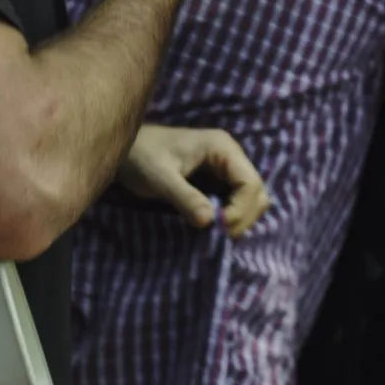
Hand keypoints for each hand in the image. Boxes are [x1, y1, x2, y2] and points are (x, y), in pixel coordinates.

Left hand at [119, 124, 269, 237]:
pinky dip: (231, 217)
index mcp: (222, 148)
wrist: (127, 150)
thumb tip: (210, 222)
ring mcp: (226, 169)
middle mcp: (231, 156)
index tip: (221, 228)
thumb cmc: (141, 157)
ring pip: (251, 199)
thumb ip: (185, 198)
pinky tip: (213, 226)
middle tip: (220, 236)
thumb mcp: (160, 178)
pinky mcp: (218, 182)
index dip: (241, 209)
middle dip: (244, 216)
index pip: (250, 182)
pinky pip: (236, 202)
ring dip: (240, 218)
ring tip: (217, 233)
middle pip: (257, 192)